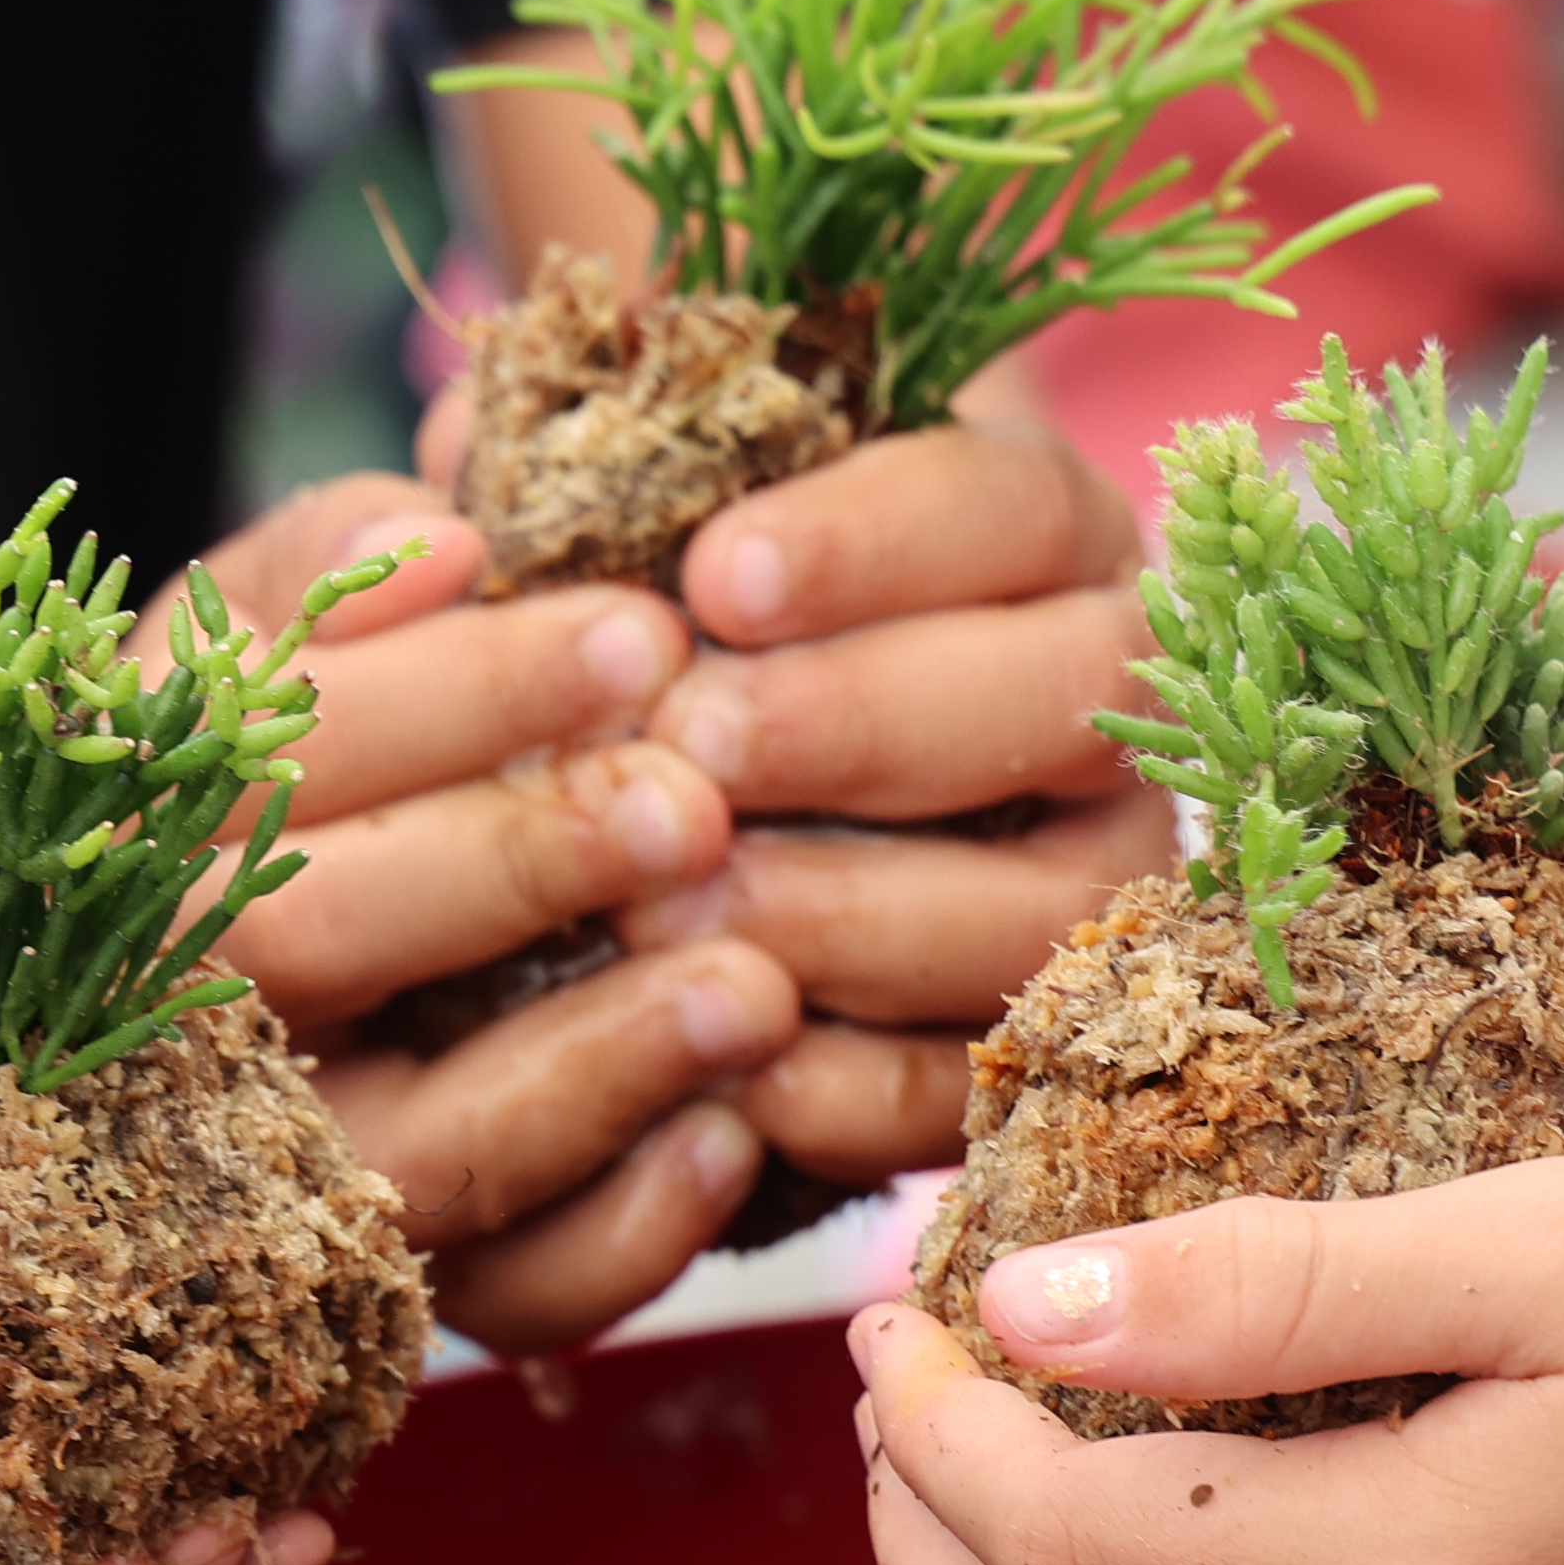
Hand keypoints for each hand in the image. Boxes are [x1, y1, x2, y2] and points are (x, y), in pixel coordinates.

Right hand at [173, 477, 800, 1351]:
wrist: (160, 1008)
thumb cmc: (250, 787)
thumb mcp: (241, 657)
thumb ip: (320, 579)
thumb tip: (445, 534)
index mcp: (144, 828)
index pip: (281, 750)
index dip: (462, 692)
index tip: (641, 630)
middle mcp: (178, 1015)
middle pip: (315, 948)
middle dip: (515, 866)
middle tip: (691, 804)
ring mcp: (281, 1175)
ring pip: (419, 1155)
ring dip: (593, 1068)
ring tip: (754, 988)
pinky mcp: (387, 1301)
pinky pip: (502, 1299)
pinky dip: (622, 1235)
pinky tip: (735, 1141)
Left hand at [626, 405, 1175, 1190]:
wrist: (674, 831)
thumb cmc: (637, 634)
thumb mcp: (590, 528)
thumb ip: (550, 479)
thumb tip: (453, 480)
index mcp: (1029, 527)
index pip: (1003, 501)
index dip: (872, 539)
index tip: (712, 576)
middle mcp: (1111, 692)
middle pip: (1072, 687)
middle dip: (869, 722)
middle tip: (692, 749)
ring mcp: (1102, 873)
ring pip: (1052, 897)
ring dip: (858, 910)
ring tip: (672, 917)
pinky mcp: (1046, 1044)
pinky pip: (995, 1080)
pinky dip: (868, 1085)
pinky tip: (730, 1065)